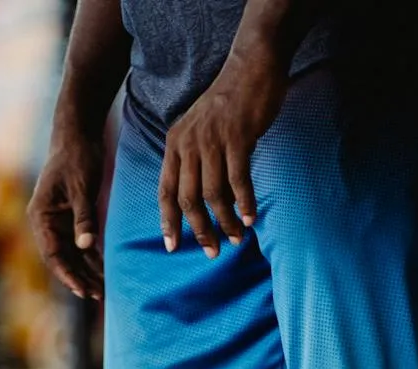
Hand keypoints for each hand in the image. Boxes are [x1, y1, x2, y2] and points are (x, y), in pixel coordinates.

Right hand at [28, 133, 105, 299]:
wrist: (78, 134)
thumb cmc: (77, 157)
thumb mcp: (82, 188)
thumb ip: (83, 218)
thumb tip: (85, 246)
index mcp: (41, 215)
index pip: (53, 253)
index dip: (67, 274)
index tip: (82, 290)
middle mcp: (47, 221)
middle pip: (62, 258)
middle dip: (79, 278)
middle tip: (98, 297)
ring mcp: (59, 220)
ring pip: (72, 253)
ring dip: (86, 271)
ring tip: (103, 291)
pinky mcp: (72, 216)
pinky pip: (81, 243)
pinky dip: (92, 257)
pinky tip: (105, 272)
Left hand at [157, 39, 291, 256]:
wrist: (251, 67)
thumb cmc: (230, 103)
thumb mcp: (204, 131)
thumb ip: (201, 161)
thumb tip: (213, 202)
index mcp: (175, 143)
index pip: (165, 190)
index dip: (168, 221)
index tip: (172, 246)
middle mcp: (188, 143)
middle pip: (188, 198)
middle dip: (199, 230)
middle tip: (212, 251)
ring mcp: (211, 140)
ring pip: (213, 193)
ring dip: (226, 221)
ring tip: (237, 238)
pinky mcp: (236, 137)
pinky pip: (238, 179)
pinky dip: (245, 202)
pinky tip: (252, 217)